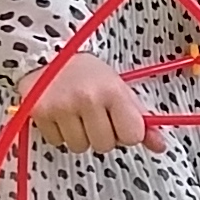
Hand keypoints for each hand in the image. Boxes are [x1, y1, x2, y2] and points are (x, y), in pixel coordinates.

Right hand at [25, 52, 151, 153]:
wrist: (50, 53)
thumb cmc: (88, 74)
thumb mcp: (119, 89)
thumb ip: (140, 120)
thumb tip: (160, 146)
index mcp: (112, 91)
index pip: (132, 136)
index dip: (126, 132)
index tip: (118, 120)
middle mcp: (87, 99)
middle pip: (105, 146)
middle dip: (101, 135)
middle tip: (94, 114)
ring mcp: (62, 107)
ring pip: (80, 147)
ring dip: (79, 135)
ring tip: (76, 113)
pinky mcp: (40, 113)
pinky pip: (57, 142)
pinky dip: (59, 133)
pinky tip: (60, 114)